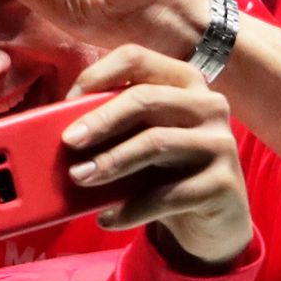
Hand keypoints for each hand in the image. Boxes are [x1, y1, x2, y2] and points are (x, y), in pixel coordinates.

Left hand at [64, 45, 251, 264]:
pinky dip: (129, 208)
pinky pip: (167, 194)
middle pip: (145, 99)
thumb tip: (56, 129)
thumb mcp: (138, 141)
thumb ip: (113, 127)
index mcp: (183, 82)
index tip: (67, 101)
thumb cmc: (164, 171)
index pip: (136, 59)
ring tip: (80, 177)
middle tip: (68, 141)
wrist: (212, 220)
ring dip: (111, 162)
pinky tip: (106, 218)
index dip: (97, 75)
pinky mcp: (223, 183)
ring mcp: (221, 143)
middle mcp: (208, 105)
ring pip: (156, 142)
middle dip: (100, 120)